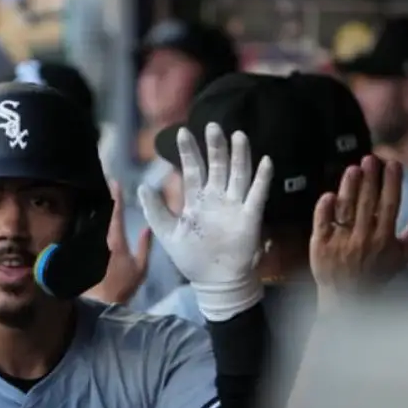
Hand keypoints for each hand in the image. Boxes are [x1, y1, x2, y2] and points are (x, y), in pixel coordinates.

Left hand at [84, 180, 151, 303]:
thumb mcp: (140, 268)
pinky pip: (90, 238)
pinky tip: (97, 234)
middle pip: (103, 217)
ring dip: (101, 219)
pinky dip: (95, 233)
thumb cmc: (124, 286)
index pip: (116, 214)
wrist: (102, 303)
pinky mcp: (84, 254)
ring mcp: (90, 247)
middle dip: (108, 206)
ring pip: (95, 227)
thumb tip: (147, 228)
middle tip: (112, 194)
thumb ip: (144, 246)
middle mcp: (100, 240)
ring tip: (107, 212)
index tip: (115, 183)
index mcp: (116, 241)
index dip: (116, 197)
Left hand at [139, 123, 272, 320]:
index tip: (182, 132)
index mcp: (197, 200)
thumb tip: (142, 187)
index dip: (188, 152)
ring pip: (238, 174)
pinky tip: (265, 161)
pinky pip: (258, 194)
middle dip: (215, 146)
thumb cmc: (192, 258)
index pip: (193, 169)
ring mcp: (234, 205)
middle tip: (212, 125)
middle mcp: (217, 197)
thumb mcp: (167, 234)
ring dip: (239, 155)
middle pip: (217, 166)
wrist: (214, 282)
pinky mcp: (250, 216)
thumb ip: (155, 210)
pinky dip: (262, 178)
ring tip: (238, 135)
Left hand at [309, 156, 407, 304]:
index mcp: (384, 239)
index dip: (392, 183)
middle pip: (367, 202)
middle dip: (370, 178)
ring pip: (345, 208)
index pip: (390, 205)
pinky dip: (325, 208)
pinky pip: (322, 223)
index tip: (393, 164)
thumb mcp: (401, 256)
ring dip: (349, 187)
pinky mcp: (321, 245)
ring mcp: (341, 242)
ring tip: (353, 169)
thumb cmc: (377, 274)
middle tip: (370, 159)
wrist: (347, 300)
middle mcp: (363, 239)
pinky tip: (329, 194)